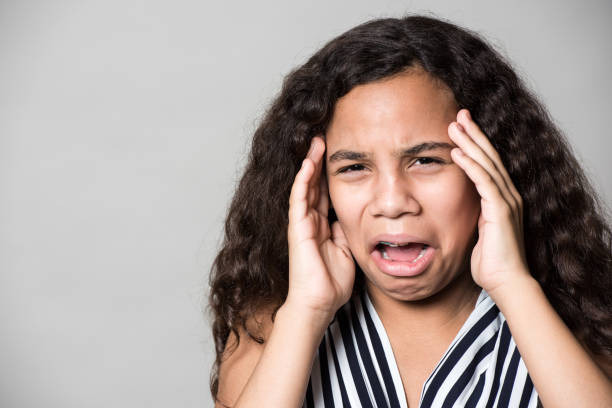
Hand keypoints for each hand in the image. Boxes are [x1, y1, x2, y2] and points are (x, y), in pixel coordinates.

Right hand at [286, 136, 354, 320]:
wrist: (319, 303)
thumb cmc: (332, 282)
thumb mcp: (347, 248)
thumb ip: (347, 230)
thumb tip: (354, 215)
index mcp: (321, 225)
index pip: (324, 191)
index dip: (329, 172)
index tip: (338, 152)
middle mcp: (310, 220)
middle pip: (314, 183)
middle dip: (319, 160)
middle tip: (324, 136)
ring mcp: (302, 223)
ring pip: (305, 186)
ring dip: (310, 163)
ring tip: (316, 141)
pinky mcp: (297, 228)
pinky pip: (299, 199)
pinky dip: (304, 181)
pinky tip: (308, 163)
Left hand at [448, 109, 530, 294]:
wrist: (506, 282)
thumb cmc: (490, 261)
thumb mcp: (478, 231)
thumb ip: (473, 214)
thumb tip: (460, 206)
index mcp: (502, 198)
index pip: (488, 163)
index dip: (475, 143)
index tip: (460, 127)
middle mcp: (508, 195)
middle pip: (489, 156)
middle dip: (473, 133)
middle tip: (459, 113)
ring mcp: (506, 201)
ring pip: (486, 163)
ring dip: (469, 142)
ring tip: (453, 125)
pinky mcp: (501, 210)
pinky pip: (484, 181)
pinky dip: (470, 165)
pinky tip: (457, 151)